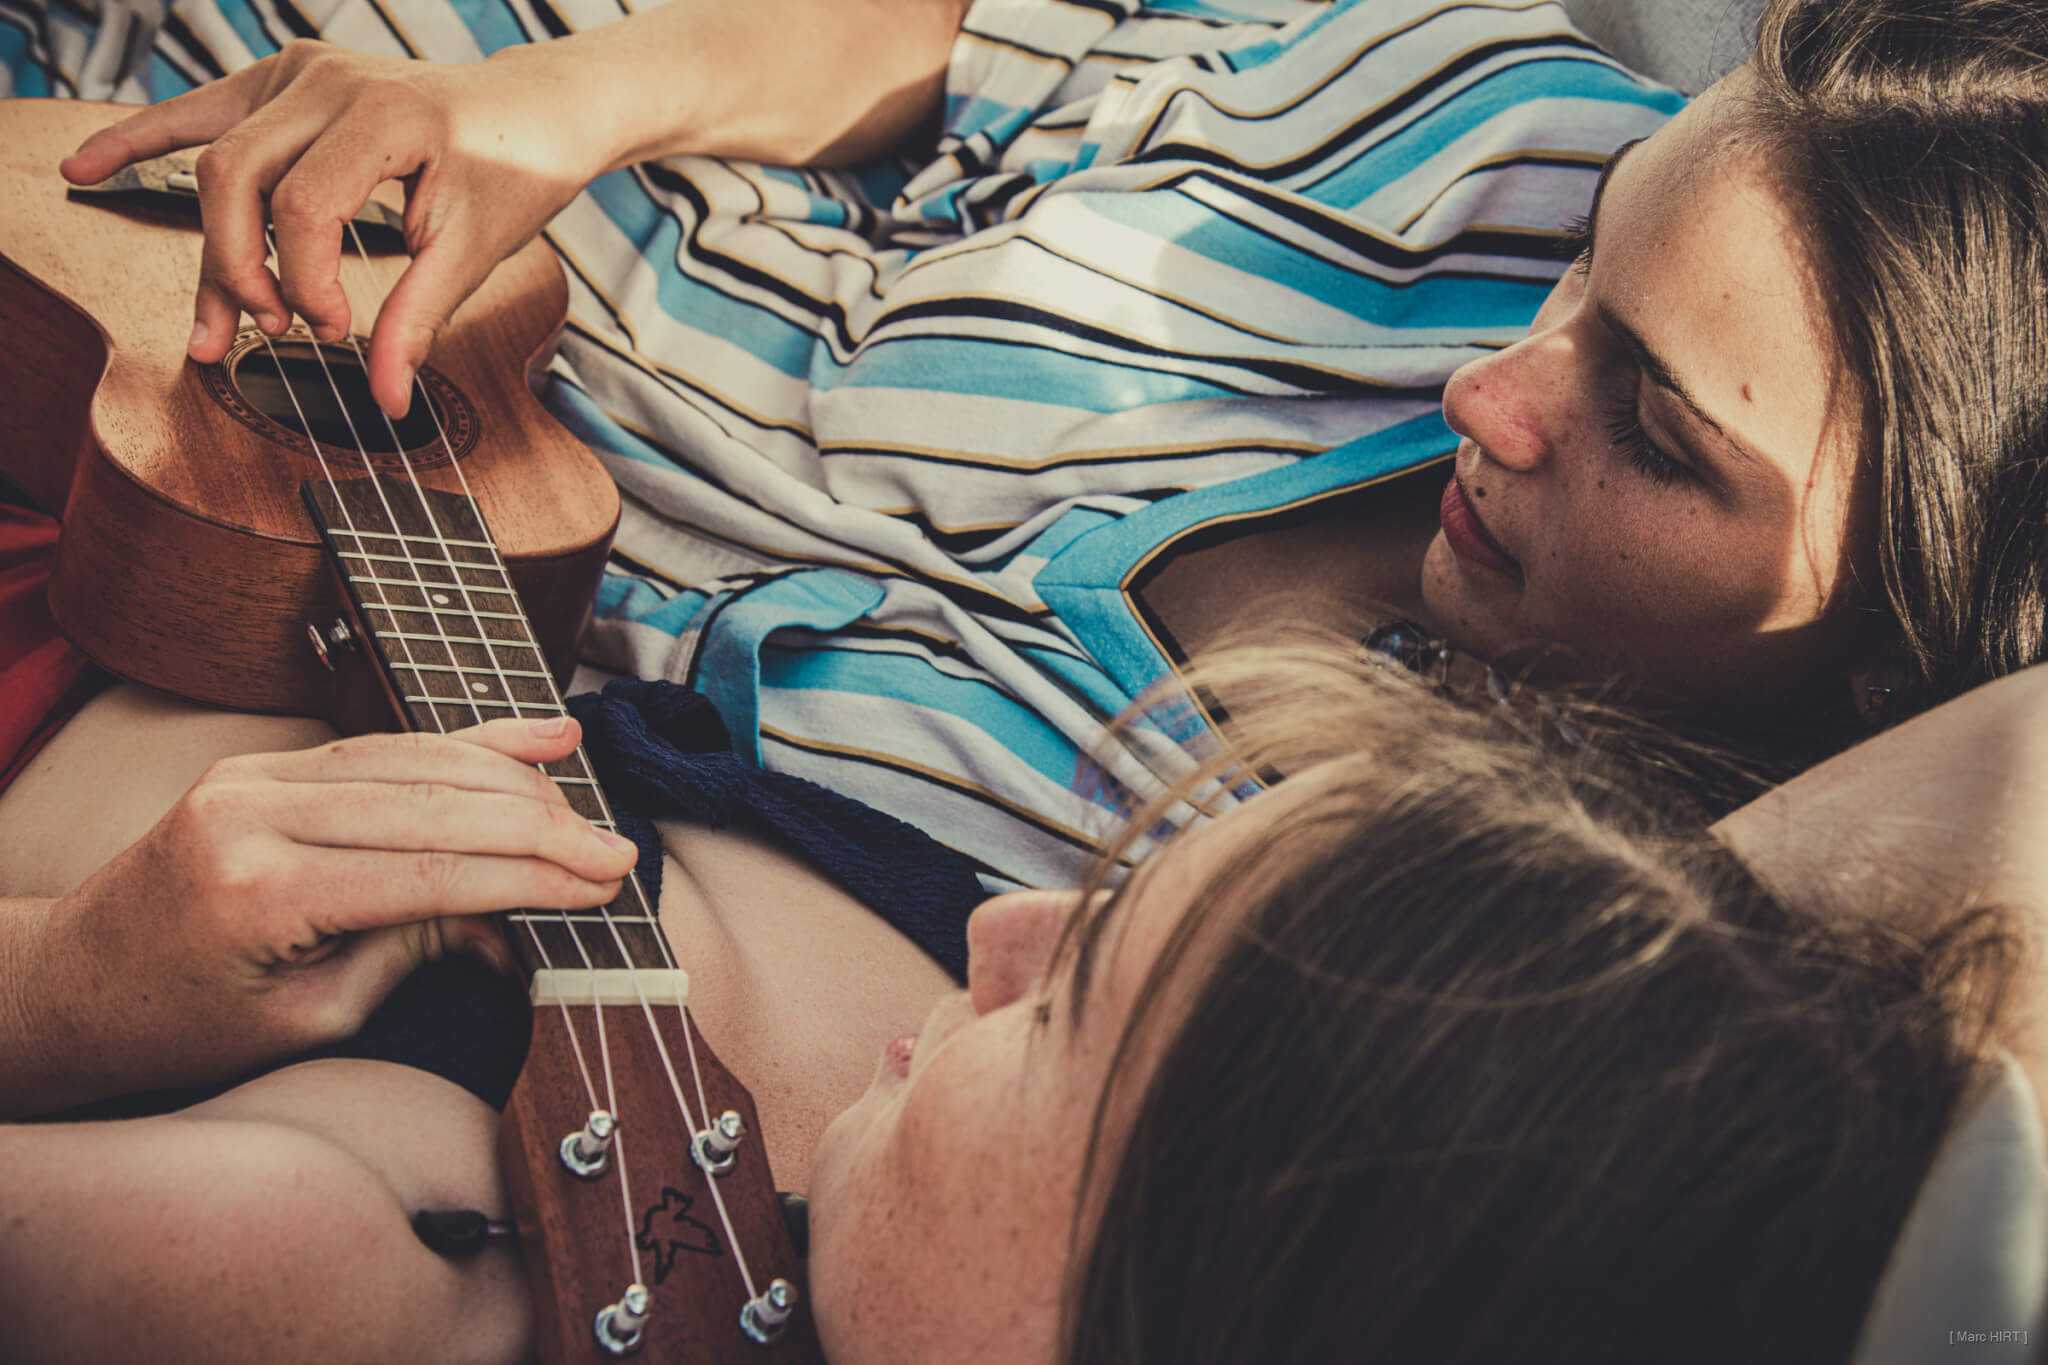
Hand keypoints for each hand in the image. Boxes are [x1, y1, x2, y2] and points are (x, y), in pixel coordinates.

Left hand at [21, 716, 634, 1107]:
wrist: (72, 986)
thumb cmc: (182, 1025)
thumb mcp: (309, 1016)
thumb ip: (412, 951)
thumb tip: (511, 918)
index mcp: (258, 888)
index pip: (431, 870)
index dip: (531, 877)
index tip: (604, 885)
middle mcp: (252, 812)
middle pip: (434, 804)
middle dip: (540, 829)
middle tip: (617, 854)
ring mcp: (252, 775)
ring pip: (416, 759)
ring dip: (512, 783)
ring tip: (586, 814)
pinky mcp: (262, 763)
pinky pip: (382, 745)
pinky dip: (465, 743)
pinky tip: (535, 740)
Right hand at [59, 40, 606, 418]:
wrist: (532, 110)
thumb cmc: (513, 170)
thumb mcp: (474, 250)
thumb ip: (418, 319)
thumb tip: (384, 397)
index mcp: (384, 116)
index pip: (303, 206)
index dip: (304, 281)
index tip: (334, 331)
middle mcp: (330, 83)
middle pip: (237, 178)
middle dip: (243, 268)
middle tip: (273, 333)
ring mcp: (298, 74)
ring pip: (216, 157)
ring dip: (209, 245)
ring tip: (212, 328)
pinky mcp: (281, 81)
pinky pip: (200, 112)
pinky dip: (142, 139)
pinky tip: (85, 168)